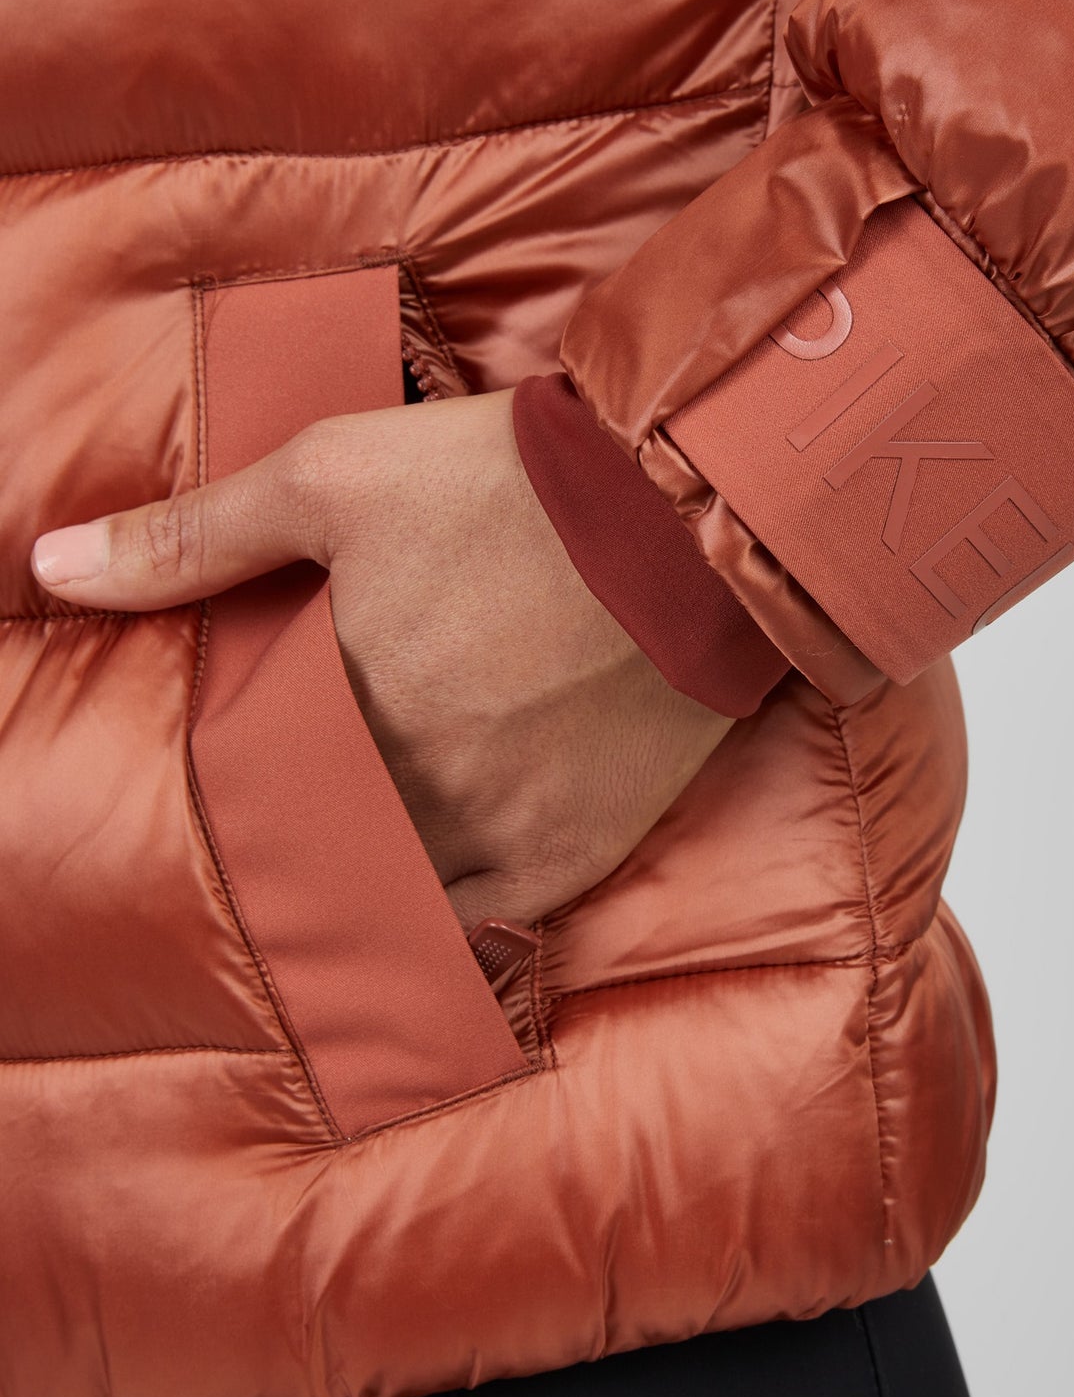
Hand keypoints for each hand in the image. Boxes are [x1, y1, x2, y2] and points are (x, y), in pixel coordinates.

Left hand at [31, 391, 731, 927]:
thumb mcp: (332, 476)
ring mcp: (492, 829)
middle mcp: (404, 785)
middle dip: (310, 817)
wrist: (686, 514)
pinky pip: (488, 920)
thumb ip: (192, 537)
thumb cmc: (503, 483)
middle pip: (320, 833)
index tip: (266, 744)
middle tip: (329, 786)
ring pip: (393, 883)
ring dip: (371, 870)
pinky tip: (432, 903)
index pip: (249, 774)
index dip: (250, 763)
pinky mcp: (572, 851)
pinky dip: (452, 918)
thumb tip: (50, 570)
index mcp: (334, 703)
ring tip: (377, 837)